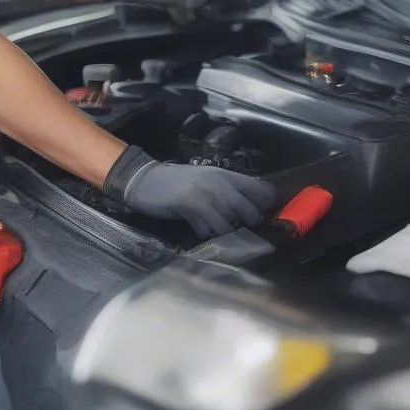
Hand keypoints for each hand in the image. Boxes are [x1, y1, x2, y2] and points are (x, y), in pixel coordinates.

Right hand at [103, 146, 276, 237]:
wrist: (145, 179)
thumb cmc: (178, 183)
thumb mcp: (207, 181)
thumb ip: (229, 191)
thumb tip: (254, 210)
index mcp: (227, 175)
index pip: (263, 191)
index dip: (265, 208)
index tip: (259, 219)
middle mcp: (221, 182)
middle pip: (251, 212)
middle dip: (245, 226)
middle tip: (233, 228)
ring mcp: (207, 193)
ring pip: (230, 224)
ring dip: (223, 232)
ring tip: (212, 229)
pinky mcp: (191, 205)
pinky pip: (208, 230)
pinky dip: (205, 234)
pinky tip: (197, 228)